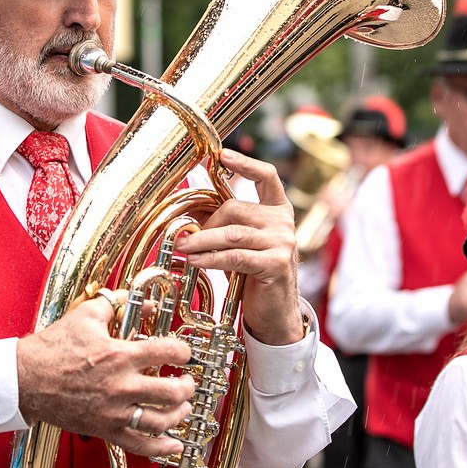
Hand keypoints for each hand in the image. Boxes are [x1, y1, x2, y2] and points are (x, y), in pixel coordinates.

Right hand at [17, 291, 194, 457]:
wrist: (26, 378)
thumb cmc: (53, 348)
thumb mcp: (86, 315)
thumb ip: (117, 303)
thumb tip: (146, 303)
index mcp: (118, 355)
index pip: (167, 352)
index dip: (183, 351)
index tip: (184, 352)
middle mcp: (120, 386)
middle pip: (171, 392)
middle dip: (187, 386)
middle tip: (187, 381)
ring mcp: (113, 411)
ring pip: (161, 420)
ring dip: (180, 414)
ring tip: (183, 407)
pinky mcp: (104, 429)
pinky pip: (138, 444)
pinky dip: (161, 447)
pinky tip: (174, 444)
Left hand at [177, 149, 304, 345]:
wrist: (274, 312)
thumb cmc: (252, 275)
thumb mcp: (237, 243)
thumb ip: (220, 223)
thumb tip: (188, 207)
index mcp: (277, 210)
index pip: (267, 177)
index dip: (245, 164)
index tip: (222, 154)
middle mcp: (284, 222)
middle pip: (235, 208)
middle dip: (205, 223)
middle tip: (184, 237)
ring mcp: (283, 242)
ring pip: (232, 233)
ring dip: (201, 240)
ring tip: (182, 247)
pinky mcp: (276, 263)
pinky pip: (235, 256)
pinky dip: (210, 258)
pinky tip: (194, 261)